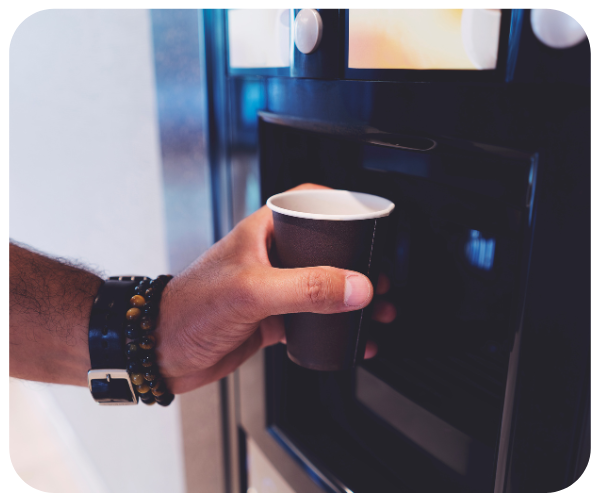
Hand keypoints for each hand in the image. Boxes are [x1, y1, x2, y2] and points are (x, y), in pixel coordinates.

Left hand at [156, 184, 395, 393]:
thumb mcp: (252, 292)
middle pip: (325, 249)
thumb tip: (356, 285)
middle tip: (381, 277)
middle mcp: (269, 256)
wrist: (161, 352)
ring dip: (350, 298)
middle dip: (358, 263)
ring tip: (376, 310)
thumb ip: (306, 287)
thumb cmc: (188, 310)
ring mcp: (271, 288)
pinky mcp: (271, 318)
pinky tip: (350, 338)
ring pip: (322, 287)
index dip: (342, 206)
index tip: (371, 220)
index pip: (308, 203)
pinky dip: (335, 328)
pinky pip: (312, 319)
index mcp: (263, 232)